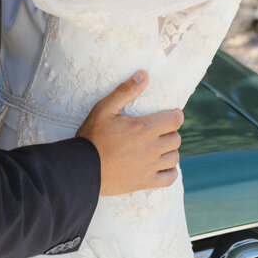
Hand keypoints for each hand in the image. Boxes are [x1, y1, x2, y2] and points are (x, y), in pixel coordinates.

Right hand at [76, 71, 183, 195]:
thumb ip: (125, 91)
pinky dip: (170, 171)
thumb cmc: (92, 136)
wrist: (82, 168)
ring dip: (170, 150)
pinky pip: (170, 178)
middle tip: (159, 130)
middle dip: (170, 131)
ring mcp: (149, 167)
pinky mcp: (145, 182)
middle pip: (176, 138)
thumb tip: (144, 75)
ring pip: (175, 157)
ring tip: (159, 146)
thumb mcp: (104, 108)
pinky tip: (162, 165)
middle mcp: (151, 148)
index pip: (175, 120)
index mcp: (144, 128)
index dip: (175, 115)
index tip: (170, 114)